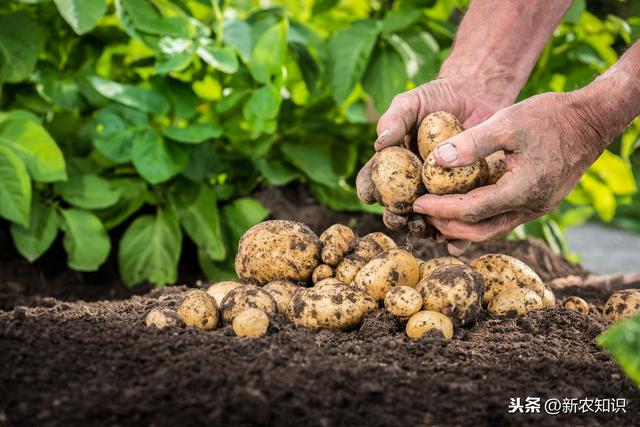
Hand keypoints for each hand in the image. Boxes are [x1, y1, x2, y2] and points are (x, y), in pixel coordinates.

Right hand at [356, 76, 504, 239]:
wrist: (477, 95)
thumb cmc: (436, 97)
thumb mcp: (411, 102)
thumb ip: (394, 120)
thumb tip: (380, 144)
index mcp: (392, 166)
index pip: (372, 182)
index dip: (368, 191)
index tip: (371, 195)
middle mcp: (411, 184)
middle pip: (396, 209)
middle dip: (396, 218)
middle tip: (401, 217)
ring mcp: (438, 193)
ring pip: (425, 220)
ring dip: (423, 229)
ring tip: (427, 228)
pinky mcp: (464, 197)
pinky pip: (458, 220)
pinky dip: (456, 235)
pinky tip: (456, 241)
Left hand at [413, 91, 606, 240]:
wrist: (591, 121)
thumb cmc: (551, 116)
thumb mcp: (509, 121)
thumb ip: (473, 142)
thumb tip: (436, 160)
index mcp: (523, 189)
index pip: (471, 210)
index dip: (440, 209)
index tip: (416, 202)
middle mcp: (531, 207)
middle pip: (479, 230)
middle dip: (447, 225)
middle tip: (421, 213)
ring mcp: (536, 208)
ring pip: (492, 230)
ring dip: (462, 227)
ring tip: (435, 217)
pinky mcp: (538, 203)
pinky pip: (502, 220)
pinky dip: (478, 220)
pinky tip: (461, 213)